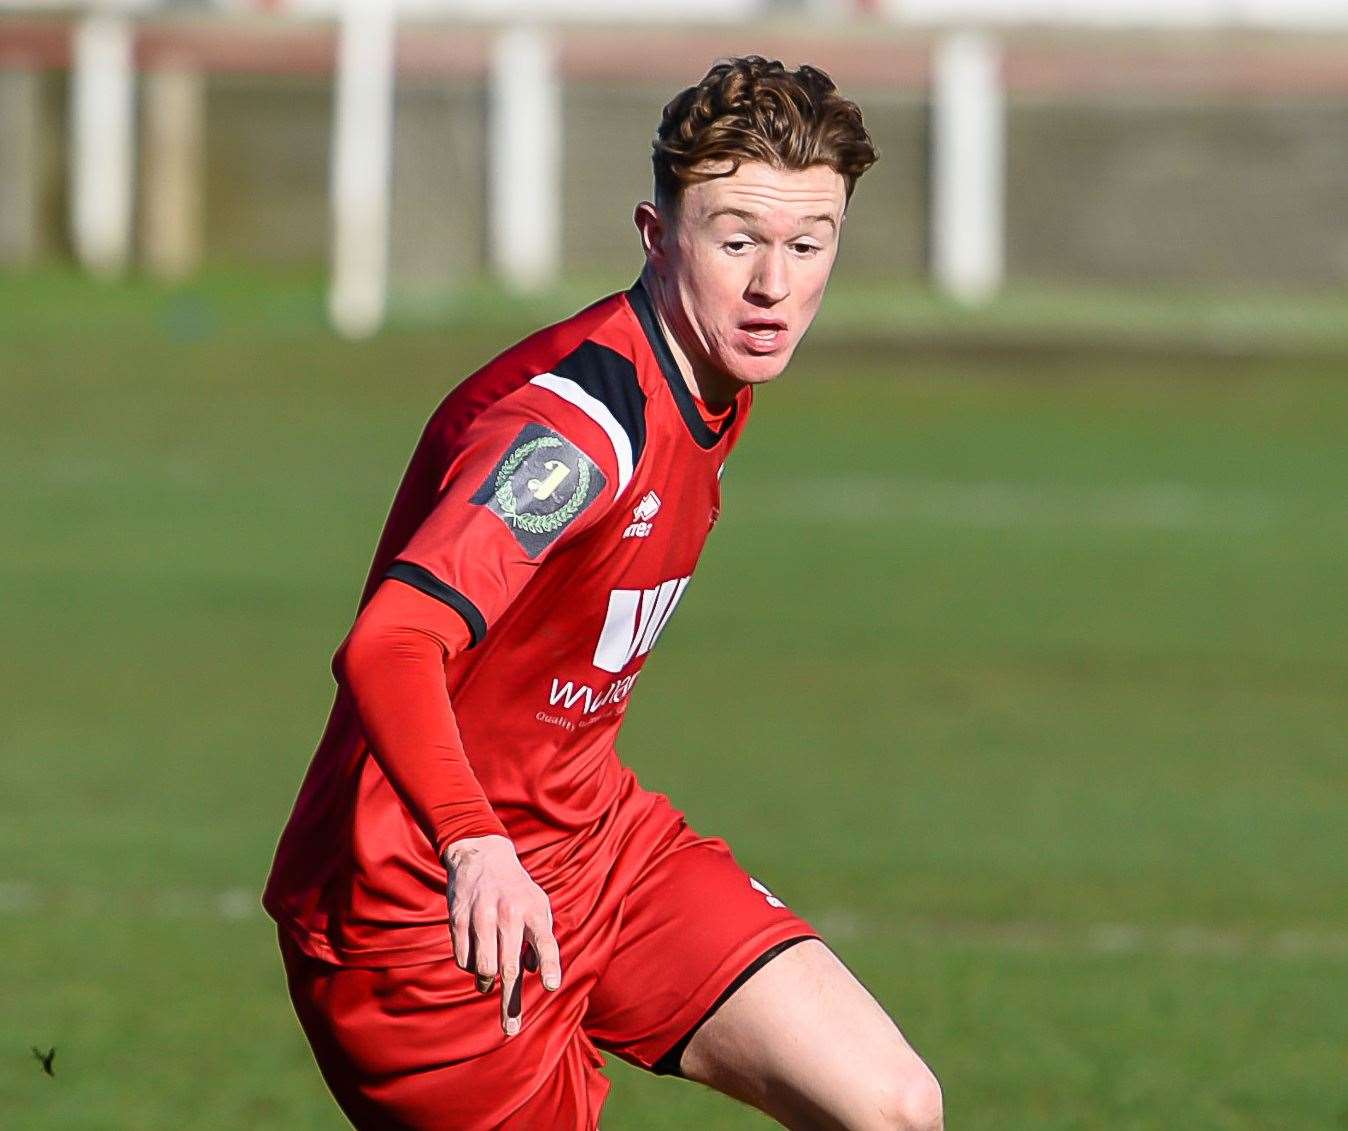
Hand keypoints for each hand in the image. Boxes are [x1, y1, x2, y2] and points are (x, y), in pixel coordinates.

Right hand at [442, 834, 562, 1037]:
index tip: (552, 986)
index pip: (545, 940)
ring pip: (483, 968)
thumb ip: (539, 937)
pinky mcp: (458, 919)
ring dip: (486, 982)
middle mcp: (508, 913)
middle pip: (509, 967)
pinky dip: (470, 967)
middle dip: (510, 1002)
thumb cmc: (517, 889)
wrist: (482, 855)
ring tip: (488, 981)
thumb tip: (532, 973)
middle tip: (511, 1029)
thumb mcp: (538, 904)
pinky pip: (463, 959)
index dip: (549, 964)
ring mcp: (480, 916)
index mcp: (533, 909)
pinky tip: (475, 958)